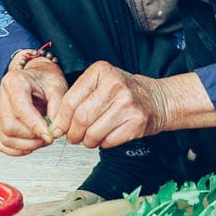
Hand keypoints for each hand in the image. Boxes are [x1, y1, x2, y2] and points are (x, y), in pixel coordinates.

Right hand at [0, 56, 67, 156]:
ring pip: (6, 137)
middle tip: (49, 136)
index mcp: (14, 82)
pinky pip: (3, 142)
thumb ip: (58, 107)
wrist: (38, 75)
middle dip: (32, 137)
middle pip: (10, 126)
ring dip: (27, 144)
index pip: (20, 110)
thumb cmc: (46, 78)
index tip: (49, 136)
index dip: (35, 127)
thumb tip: (55, 130)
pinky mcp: (1, 121)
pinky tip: (31, 144)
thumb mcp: (57, 86)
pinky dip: (17, 148)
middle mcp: (2, 95)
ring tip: (43, 139)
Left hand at [51, 61, 168, 149]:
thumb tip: (57, 124)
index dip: (61, 119)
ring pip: (93, 133)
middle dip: (72, 133)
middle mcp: (115, 84)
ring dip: (87, 141)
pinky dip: (102, 144)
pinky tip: (106, 136)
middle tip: (73, 137)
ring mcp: (127, 103)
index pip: (70, 100)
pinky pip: (108, 142)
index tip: (58, 128)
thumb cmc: (126, 92)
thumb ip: (78, 99)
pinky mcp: (136, 123)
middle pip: (81, 118)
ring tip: (90, 137)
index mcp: (101, 71)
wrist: (159, 99)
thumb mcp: (101, 83)